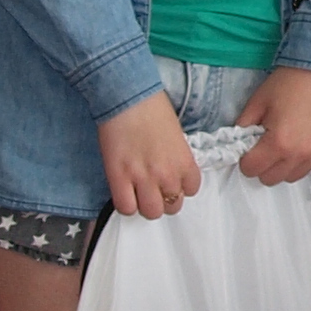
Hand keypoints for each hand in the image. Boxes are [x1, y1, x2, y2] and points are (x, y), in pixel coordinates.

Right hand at [97, 90, 198, 217]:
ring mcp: (144, 179)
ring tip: (138, 192)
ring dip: (145, 204)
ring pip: (151, 212)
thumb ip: (177, 157)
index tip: (170, 179)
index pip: (191, 190)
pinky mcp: (119, 178)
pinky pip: (126, 208)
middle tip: (153, 187)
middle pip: (172, 206)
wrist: (127, 98)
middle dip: (163, 198)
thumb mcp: (176, 135)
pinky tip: (124, 191)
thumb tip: (170, 171)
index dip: (180, 186)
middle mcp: (168, 175)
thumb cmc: (153, 108)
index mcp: (185, 162)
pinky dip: (126, 204)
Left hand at [235, 67, 310, 181]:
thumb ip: (244, 126)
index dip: (246, 159)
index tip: (249, 147)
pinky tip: (301, 140)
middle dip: (263, 165)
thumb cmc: (289, 82)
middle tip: (265, 146)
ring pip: (291, 177)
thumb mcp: (258, 101)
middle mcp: (299, 154)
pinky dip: (302, 160)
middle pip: (270, 179)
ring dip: (283, 166)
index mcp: (278, 143)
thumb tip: (240, 142)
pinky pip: (310, 166)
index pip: (251, 169)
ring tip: (284, 145)